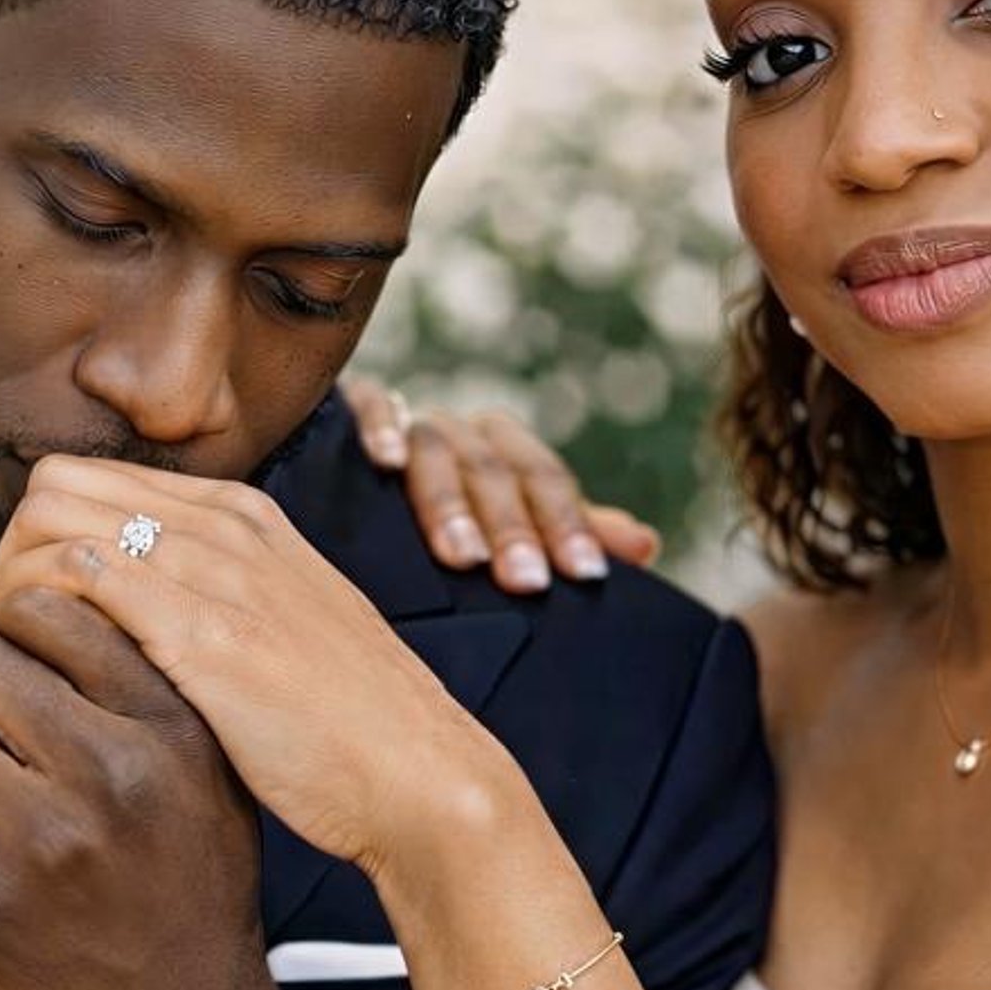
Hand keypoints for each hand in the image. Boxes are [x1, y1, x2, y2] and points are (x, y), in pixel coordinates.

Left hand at [0, 459, 515, 883]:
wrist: (422, 777)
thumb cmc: (350, 731)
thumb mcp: (279, 635)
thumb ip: (212, 605)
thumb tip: (126, 619)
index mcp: (245, 517)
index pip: (92, 481)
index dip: (41, 543)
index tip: (33, 615)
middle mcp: (227, 526)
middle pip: (57, 488)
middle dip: (12, 555)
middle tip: (12, 638)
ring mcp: (217, 571)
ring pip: (52, 522)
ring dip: (11, 589)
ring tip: (19, 663)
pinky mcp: (203, 632)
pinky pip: (76, 583)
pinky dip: (33, 622)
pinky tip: (42, 682)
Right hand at [342, 379, 660, 588]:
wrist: (353, 494)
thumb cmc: (448, 527)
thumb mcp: (515, 532)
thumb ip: (573, 535)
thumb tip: (644, 545)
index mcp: (504, 453)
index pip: (545, 482)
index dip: (567, 524)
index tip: (585, 575)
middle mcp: (460, 433)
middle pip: (494, 471)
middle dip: (513, 528)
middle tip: (528, 583)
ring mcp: (406, 423)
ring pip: (437, 452)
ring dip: (451, 504)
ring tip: (465, 558)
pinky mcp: (346, 413)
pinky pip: (369, 407)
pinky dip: (379, 429)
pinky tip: (384, 463)